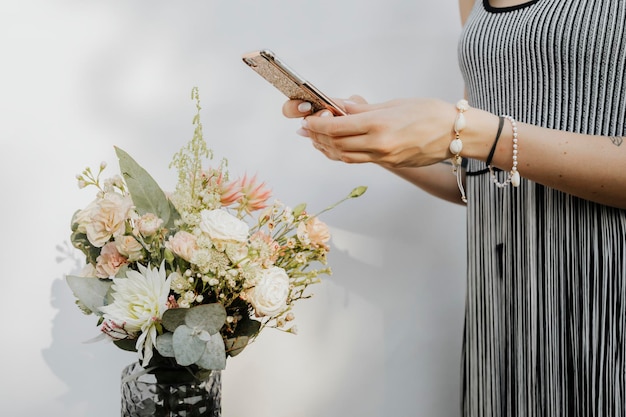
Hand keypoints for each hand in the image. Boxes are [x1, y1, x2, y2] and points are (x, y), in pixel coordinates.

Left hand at [285, 96, 459, 167]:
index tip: (307, 120)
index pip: (336, 127)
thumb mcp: (393, 104)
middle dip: (317, 137)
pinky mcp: (389, 163)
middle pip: (337, 144)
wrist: (456, 134)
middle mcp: (379, 145)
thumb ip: (362, 109)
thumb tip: (338, 106)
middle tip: (306, 129)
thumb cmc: (430, 113)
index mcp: (379, 125)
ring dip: (327, 148)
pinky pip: (358, 160)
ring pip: (345, 156)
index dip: (317, 124)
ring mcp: (384, 157)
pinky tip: (336, 147)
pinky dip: (343, 154)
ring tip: (316, 138)